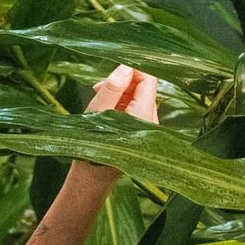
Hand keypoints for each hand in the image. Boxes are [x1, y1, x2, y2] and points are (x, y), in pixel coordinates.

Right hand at [76, 64, 157, 190]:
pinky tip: (104, 109)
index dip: (131, 69)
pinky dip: (119, 102)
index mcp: (144, 116)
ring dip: (118, 91)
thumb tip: (127, 66)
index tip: (111, 72)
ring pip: (137, 95)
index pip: (149, 79)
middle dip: (121, 81)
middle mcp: (152, 121)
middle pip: (143, 86)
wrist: (91, 179)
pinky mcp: (141, 129)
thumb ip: (112, 88)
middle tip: (98, 89)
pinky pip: (134, 106)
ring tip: (98, 98)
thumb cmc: (91, 146)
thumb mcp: (97, 113)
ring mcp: (148, 126)